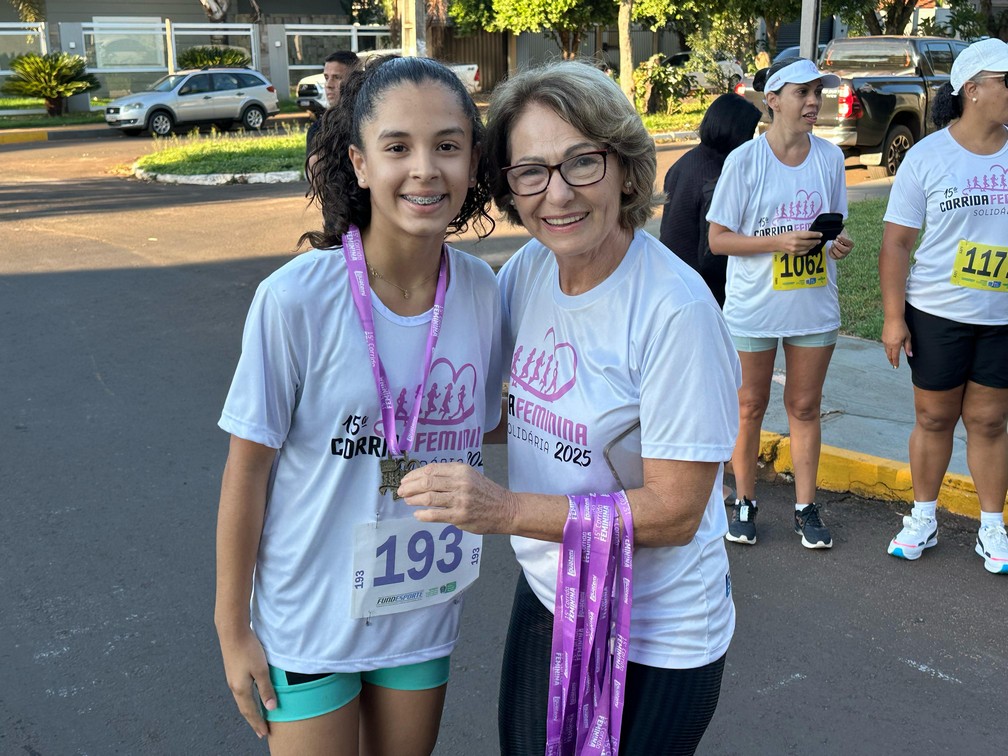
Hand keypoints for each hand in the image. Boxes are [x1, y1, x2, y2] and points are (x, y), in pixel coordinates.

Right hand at [218, 625, 276, 738]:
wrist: (232, 631)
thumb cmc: (248, 649)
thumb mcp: (261, 670)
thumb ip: (266, 689)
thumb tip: (271, 708)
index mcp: (240, 689)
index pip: (251, 712)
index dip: (258, 723)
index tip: (264, 734)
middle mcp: (234, 687)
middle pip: (244, 709)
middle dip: (253, 721)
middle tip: (261, 731)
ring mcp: (232, 679)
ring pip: (241, 701)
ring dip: (250, 711)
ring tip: (257, 718)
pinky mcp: (233, 671)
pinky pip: (240, 692)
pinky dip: (247, 700)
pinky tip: (250, 698)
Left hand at [398, 462, 515, 534]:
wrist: (505, 509)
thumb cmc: (486, 492)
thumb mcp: (469, 476)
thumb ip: (449, 476)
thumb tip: (423, 479)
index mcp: (461, 470)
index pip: (431, 469)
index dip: (414, 475)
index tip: (405, 480)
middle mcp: (460, 482)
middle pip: (426, 482)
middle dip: (409, 487)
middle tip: (400, 491)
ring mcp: (459, 500)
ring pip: (428, 497)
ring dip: (413, 499)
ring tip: (407, 501)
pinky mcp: (459, 516)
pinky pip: (435, 515)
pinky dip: (422, 514)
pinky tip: (417, 514)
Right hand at [777, 230, 822, 255]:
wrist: (776, 243)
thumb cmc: (785, 236)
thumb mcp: (794, 232)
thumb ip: (802, 234)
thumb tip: (811, 235)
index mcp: (796, 235)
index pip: (809, 235)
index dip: (816, 235)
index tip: (821, 235)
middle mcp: (796, 242)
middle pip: (809, 242)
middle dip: (816, 241)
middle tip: (819, 240)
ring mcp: (795, 249)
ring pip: (808, 248)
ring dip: (812, 246)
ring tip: (815, 244)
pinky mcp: (794, 254)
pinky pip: (804, 252)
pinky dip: (807, 250)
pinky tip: (808, 248)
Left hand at [829, 232, 853, 259]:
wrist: (837, 241)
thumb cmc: (840, 236)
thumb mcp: (842, 232)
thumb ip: (841, 230)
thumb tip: (838, 226)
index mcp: (851, 244)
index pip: (849, 242)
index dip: (843, 239)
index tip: (838, 236)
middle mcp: (848, 250)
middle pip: (844, 250)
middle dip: (838, 245)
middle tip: (834, 241)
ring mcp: (843, 255)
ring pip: (839, 255)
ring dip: (834, 249)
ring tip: (832, 244)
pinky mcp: (838, 257)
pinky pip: (834, 257)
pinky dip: (831, 253)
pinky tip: (831, 248)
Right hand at [882, 317, 912, 367]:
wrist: (893, 318)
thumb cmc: (902, 326)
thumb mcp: (907, 337)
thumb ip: (908, 347)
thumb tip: (910, 355)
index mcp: (895, 345)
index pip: (895, 357)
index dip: (895, 362)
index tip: (896, 367)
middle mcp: (888, 344)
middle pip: (889, 355)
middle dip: (891, 360)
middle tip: (893, 364)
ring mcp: (884, 341)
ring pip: (886, 351)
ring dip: (889, 355)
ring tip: (891, 358)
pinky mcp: (883, 337)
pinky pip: (885, 346)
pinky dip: (887, 350)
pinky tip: (890, 349)